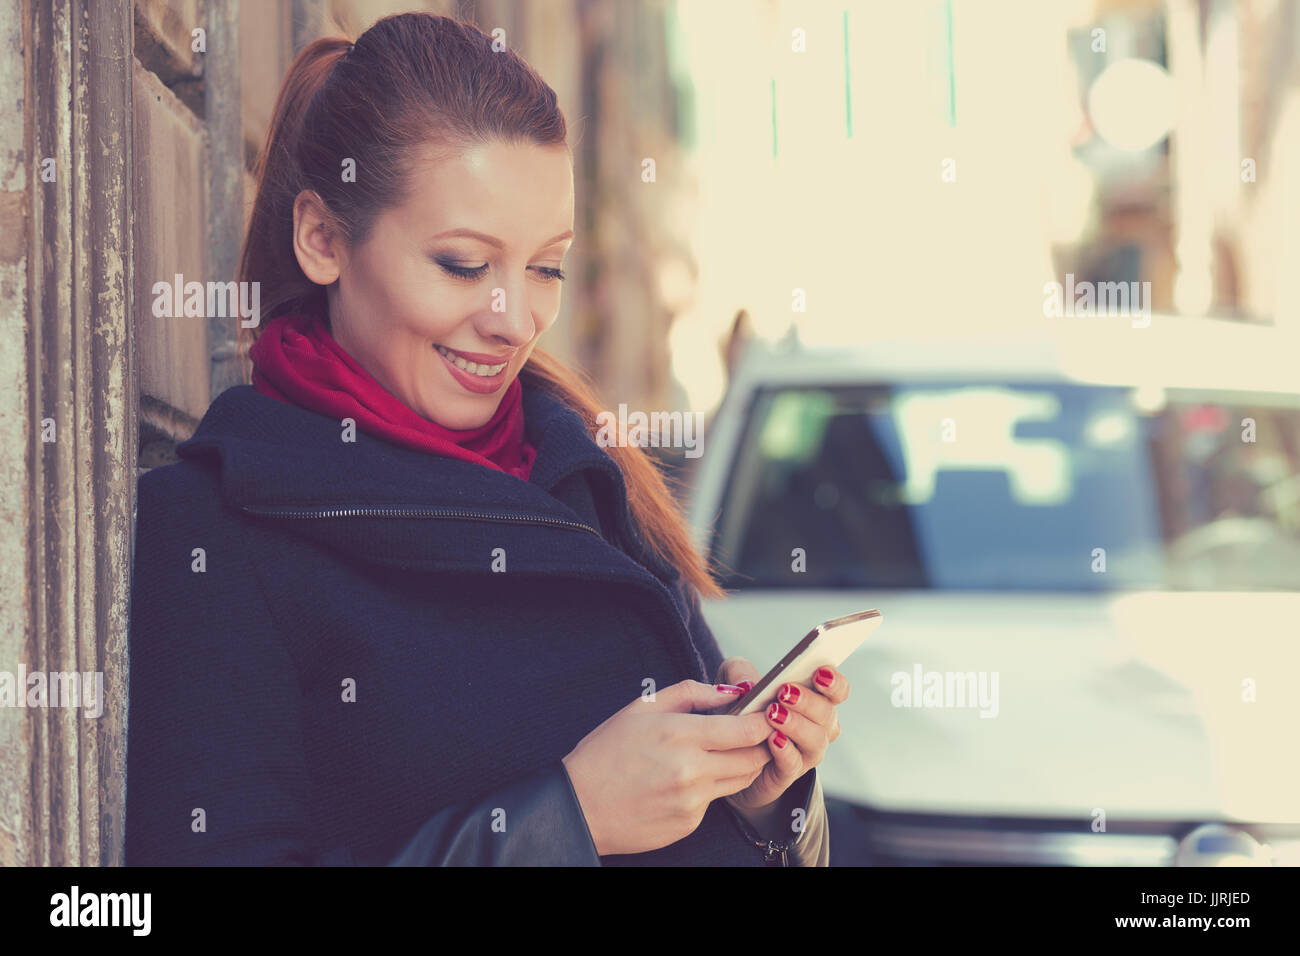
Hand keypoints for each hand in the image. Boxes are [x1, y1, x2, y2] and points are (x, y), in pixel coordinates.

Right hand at [561, 679, 772, 855]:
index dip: (764, 721)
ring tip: (723, 752)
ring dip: (742, 764)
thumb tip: (732, 691)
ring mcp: (692, 801)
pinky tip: (685, 780)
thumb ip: (691, 693)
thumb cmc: (605, 752)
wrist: (579, 806)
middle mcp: (691, 770)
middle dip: (760, 743)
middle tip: (753, 732)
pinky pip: (715, 800)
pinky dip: (710, 787)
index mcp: (679, 734)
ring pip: (740, 780)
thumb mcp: (642, 708)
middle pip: (753, 757)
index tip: (766, 714)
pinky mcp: (689, 823)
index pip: (746, 729)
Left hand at [713, 657, 847, 823]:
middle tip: (785, 692)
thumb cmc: (741, 712)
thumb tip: (748, 684)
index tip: (819, 673)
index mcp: (814, 700)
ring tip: (774, 714)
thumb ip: (740, 672)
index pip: (838, 690)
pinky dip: (785, 751)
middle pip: (827, 713)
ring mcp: (805, 753)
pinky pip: (793, 764)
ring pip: (816, 740)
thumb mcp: (737, 683)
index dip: (834, 682)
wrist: (728, 756)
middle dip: (808, 701)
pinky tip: (773, 739)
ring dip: (796, 725)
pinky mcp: (787, 773)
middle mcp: (817, 727)